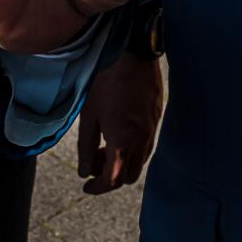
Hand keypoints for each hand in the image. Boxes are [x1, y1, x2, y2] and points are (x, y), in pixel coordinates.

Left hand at [77, 51, 163, 193]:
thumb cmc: (106, 83)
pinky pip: (147, 145)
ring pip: (140, 162)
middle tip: (94, 160)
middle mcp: (142, 140)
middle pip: (128, 176)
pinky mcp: (156, 118)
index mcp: (122, 141)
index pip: (112, 180)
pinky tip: (119, 132)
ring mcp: (152, 129)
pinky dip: (132, 149)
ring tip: (105, 145)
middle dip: (110, 175)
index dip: (98, 188)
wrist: (132, 54)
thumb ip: (86, 147)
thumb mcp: (89, 116)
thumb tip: (84, 172)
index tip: (86, 186)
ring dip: (122, 162)